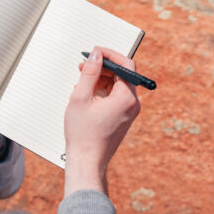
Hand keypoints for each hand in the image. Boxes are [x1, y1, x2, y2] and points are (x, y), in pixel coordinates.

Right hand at [63, 46, 140, 195]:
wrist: (87, 161)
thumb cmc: (83, 133)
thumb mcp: (81, 97)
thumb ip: (89, 72)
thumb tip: (96, 55)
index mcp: (127, 98)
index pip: (126, 66)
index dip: (110, 55)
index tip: (95, 52)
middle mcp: (132, 105)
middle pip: (121, 75)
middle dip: (102, 68)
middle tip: (83, 66)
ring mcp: (128, 112)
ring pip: (116, 86)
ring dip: (99, 80)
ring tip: (80, 83)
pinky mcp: (122, 118)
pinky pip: (114, 97)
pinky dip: (101, 92)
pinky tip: (85, 96)